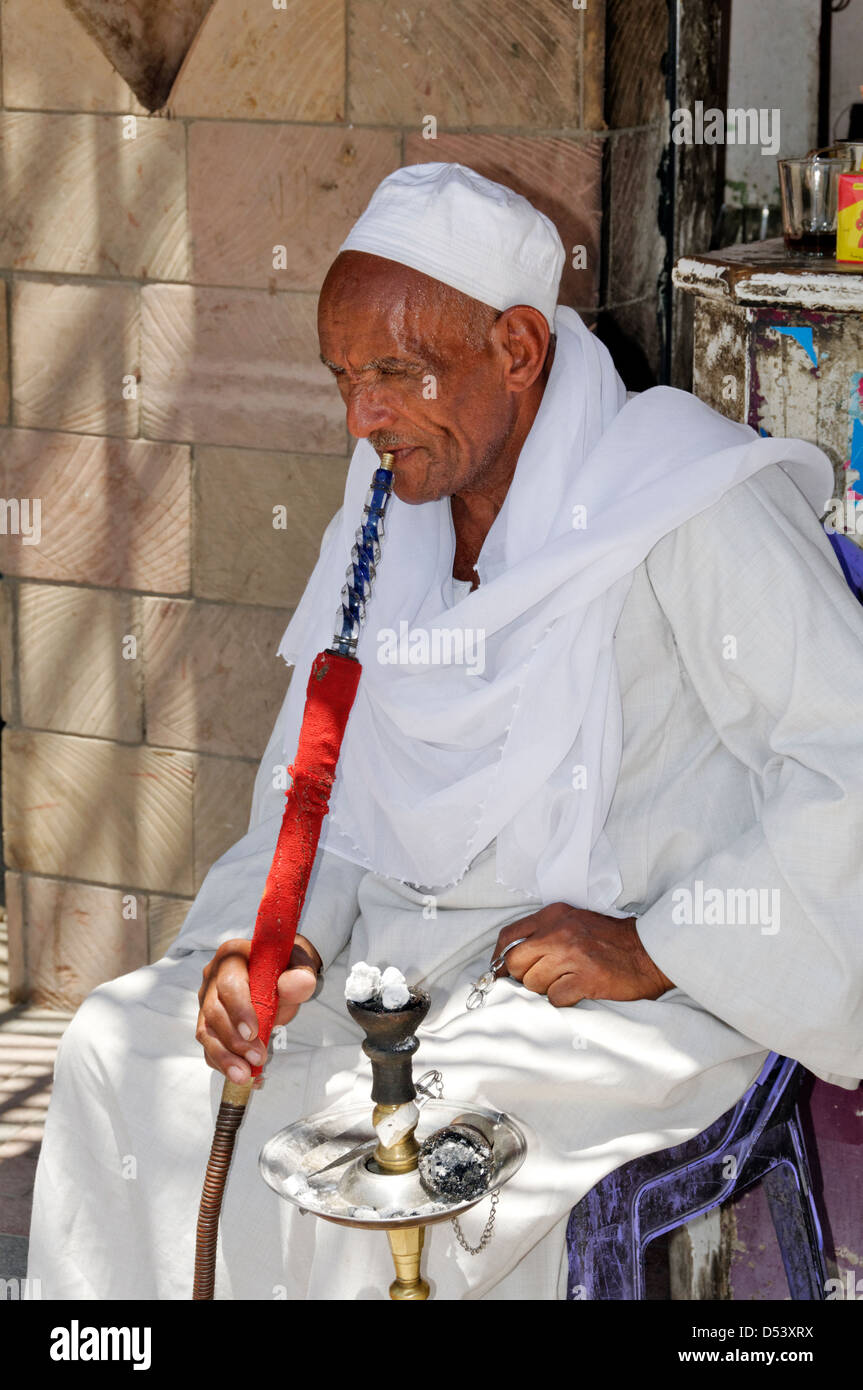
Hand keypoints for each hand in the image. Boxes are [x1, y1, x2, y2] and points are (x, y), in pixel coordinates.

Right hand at [196, 934, 321, 1083]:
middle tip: (256, 1059)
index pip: (228, 985)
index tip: (253, 1033)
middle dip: (234, 1040)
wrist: (280, 974)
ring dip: (224, 1057)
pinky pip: (210, 1046)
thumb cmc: (287, 968)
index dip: (239, 1010)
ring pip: (206, 1033)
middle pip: (213, 1012)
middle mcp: (212, 978)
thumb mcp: (299, 966)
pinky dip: (223, 1064)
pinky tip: (242, 1075)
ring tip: (243, 1076)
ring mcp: (206, 1001)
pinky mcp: (209, 1023)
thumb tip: (297, 984)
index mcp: (232, 957)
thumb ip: (300, 975)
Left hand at [493, 903, 673, 1007]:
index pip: (509, 936)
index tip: (501, 972)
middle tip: (541, 980)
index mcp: (554, 915)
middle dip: (523, 976)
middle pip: (515, 962)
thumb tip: (513, 960)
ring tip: (567, 982)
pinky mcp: (585, 979)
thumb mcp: (575, 922)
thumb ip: (545, 933)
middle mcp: (560, 932)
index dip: (500, 958)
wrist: (650, 952)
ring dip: (545, 989)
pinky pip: (554, 998)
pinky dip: (563, 1000)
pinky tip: (578, 991)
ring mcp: (573, 956)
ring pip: (533, 983)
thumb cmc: (611, 941)